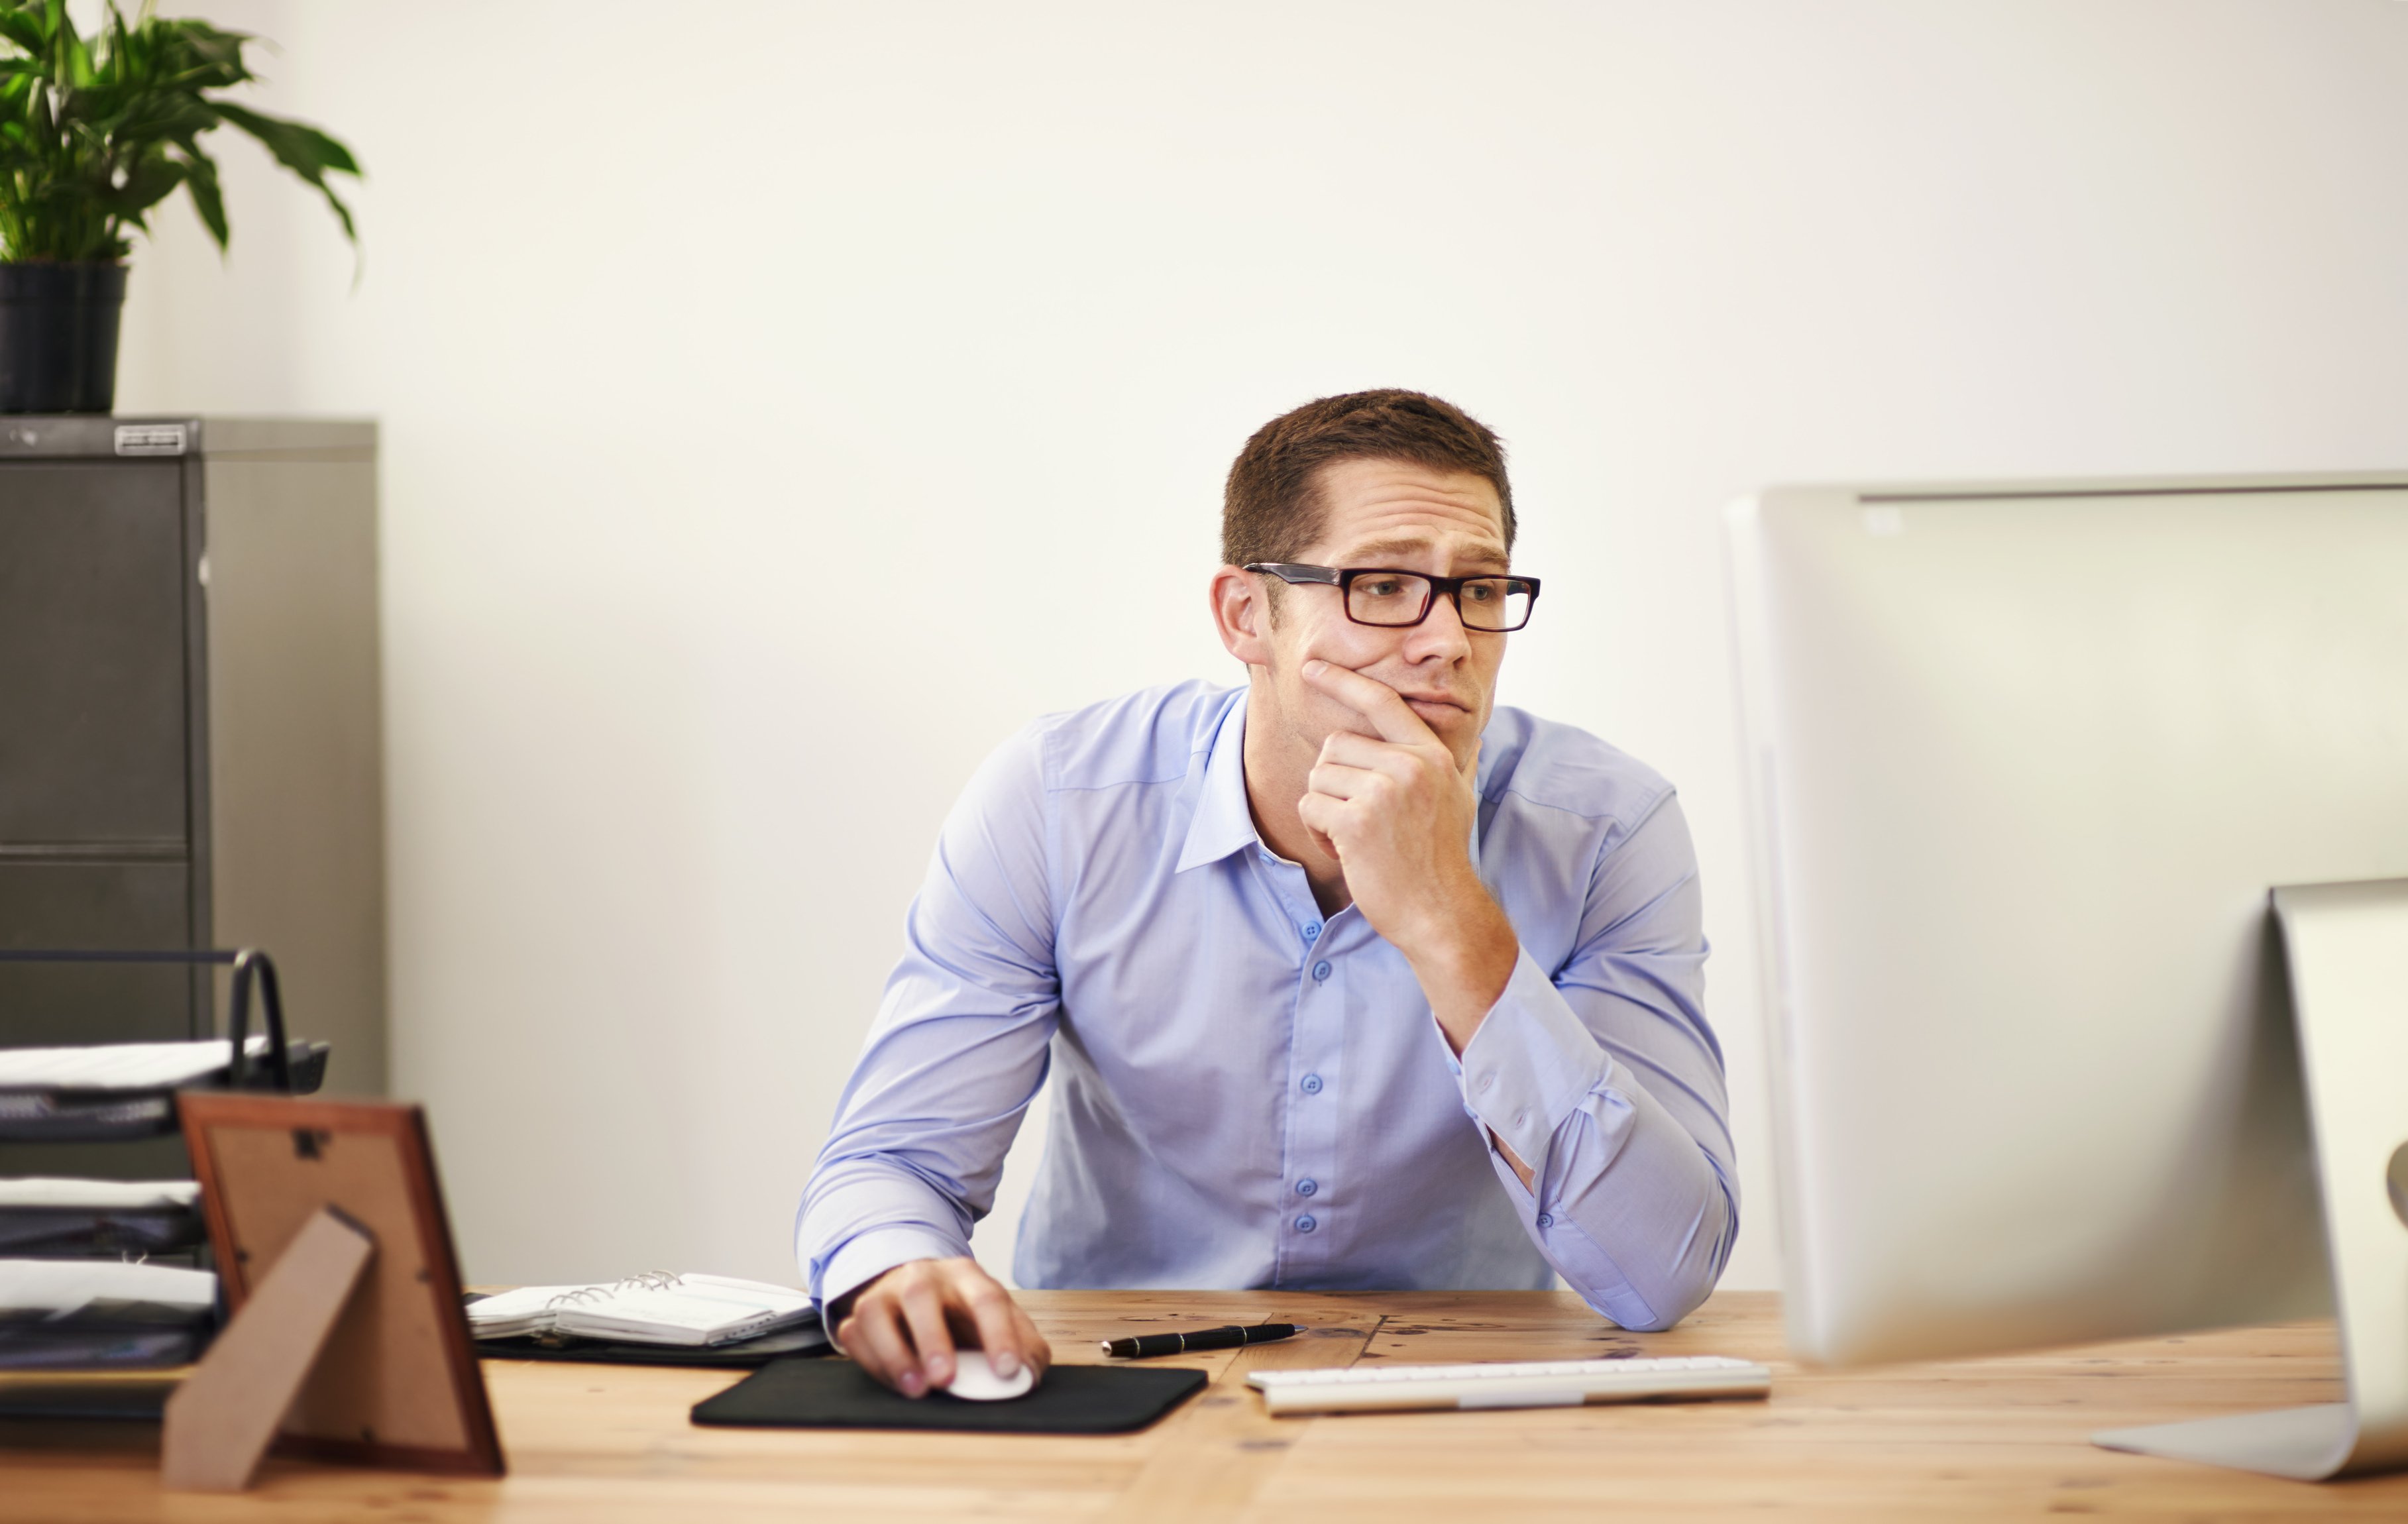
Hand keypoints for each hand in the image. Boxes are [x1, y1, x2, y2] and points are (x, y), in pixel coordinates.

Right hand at [831, 1257, 1050, 1397]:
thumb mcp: (1003, 1323)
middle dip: (932, 1338)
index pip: (987, 1298)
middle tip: (946, 1379)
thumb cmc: (967, 1317)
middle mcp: (923, 1276)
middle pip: (921, 1295)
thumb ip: (1025, 1348)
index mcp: (967, 1276)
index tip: (1007, 1371)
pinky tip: (894, 1382)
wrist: (921, 1293)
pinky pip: (854, 1333)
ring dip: (893, 1354)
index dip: (999, 1334)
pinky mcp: (860, 1313)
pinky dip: (870, 1361)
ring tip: (917, 1390)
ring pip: (875, 1311)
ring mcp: (886, 1291)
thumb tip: (1027, 1376)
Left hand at [1296, 659, 1519, 1052]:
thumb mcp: (1456, 798)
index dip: (1343, 681)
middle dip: (1335, 782)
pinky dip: (1320, 833)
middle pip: (1336, 746)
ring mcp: (1383, 791)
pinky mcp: (1356, 821)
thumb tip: (1457, 733)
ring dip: (1326, 809)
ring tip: (1360, 838)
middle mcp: (1409, 766)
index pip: (1381, 703)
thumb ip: (1441, 763)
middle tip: (1362, 820)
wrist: (1442, 912)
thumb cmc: (1441, 859)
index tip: (1313, 667)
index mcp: (1431, 755)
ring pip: (1318, 776)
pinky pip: (1310, 807)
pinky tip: (1349, 852)